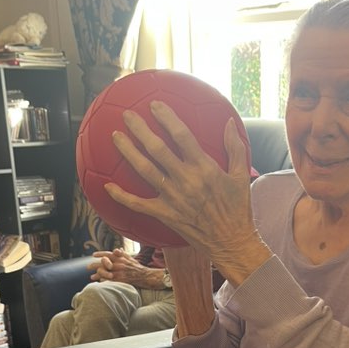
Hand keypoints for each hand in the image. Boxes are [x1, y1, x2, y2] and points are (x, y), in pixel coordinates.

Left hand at [90, 248, 164, 288]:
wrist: (145, 275)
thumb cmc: (138, 267)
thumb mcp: (130, 258)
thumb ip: (123, 254)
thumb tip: (118, 249)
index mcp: (120, 257)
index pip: (107, 254)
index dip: (100, 254)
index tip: (93, 255)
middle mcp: (118, 263)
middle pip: (103, 263)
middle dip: (94, 265)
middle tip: (88, 267)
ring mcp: (118, 271)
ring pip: (104, 272)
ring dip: (97, 274)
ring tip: (91, 277)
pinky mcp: (120, 279)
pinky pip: (108, 279)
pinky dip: (103, 280)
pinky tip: (99, 282)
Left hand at [105, 104, 270, 283]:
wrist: (231, 242)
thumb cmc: (238, 208)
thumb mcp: (241, 176)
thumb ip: (235, 147)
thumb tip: (230, 122)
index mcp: (204, 167)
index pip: (181, 136)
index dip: (166, 118)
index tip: (155, 105)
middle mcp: (186, 180)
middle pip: (157, 149)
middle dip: (140, 129)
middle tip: (127, 115)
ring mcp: (173, 198)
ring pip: (145, 170)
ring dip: (128, 152)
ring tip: (116, 137)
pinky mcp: (165, 214)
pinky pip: (138, 204)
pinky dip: (121, 196)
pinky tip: (107, 186)